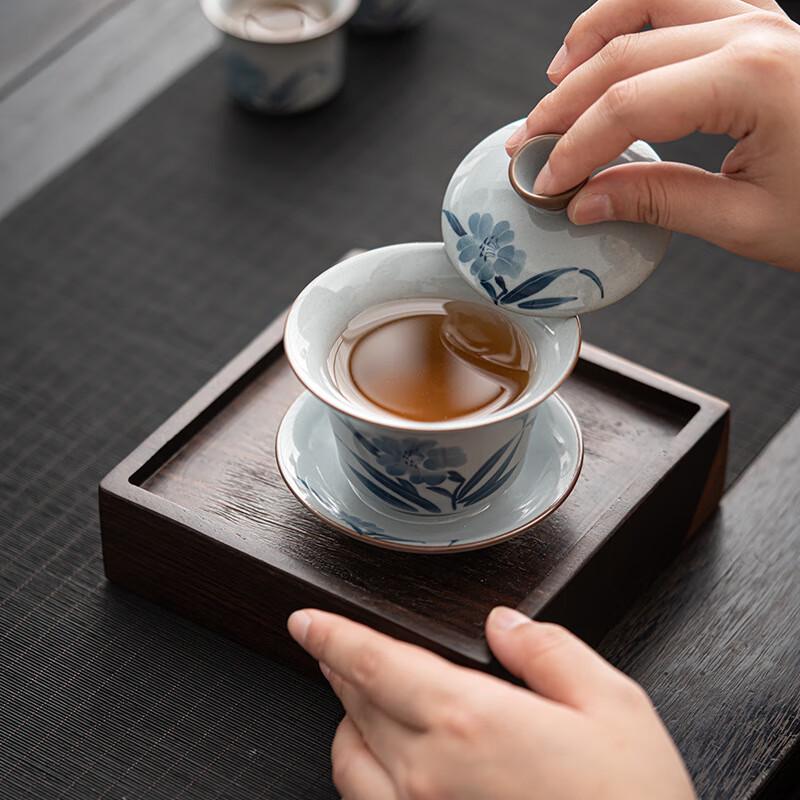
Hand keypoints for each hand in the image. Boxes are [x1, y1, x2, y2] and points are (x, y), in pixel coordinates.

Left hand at [287, 607, 694, 799]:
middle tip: (336, 648)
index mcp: (468, 721)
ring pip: (348, 759)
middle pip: (355, 703)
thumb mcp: (613, 707)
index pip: (373, 662)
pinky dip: (363, 772)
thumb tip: (506, 623)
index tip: (305, 622)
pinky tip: (385, 765)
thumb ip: (549, 651)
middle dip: (340, 667)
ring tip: (359, 700)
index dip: (331, 636)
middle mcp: (428, 774)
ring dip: (348, 719)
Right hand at [505, 0, 799, 269]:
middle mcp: (756, 34)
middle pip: (625, 52)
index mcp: (755, 79)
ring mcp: (762, 20)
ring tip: (558, 78)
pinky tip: (615, 45)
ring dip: (595, 34)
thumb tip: (587, 200)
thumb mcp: (746, 220)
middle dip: (565, 103)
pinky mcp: (763, 28)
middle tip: (532, 145)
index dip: (575, 146)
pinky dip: (640, 12)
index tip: (546, 183)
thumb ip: (659, 202)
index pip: (629, 105)